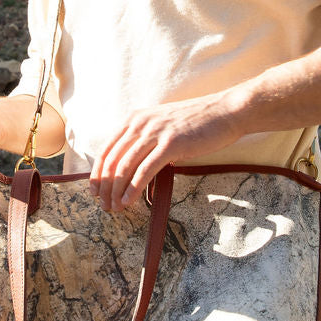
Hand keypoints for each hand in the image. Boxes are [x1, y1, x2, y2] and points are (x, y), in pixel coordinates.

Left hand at [90, 91, 244, 212]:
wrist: (225, 112)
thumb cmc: (197, 122)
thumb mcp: (163, 125)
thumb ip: (146, 140)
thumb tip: (134, 164)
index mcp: (135, 119)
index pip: (107, 149)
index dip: (98, 173)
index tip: (95, 192)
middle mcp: (140, 124)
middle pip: (113, 160)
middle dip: (105, 187)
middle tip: (104, 206)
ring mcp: (155, 133)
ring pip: (125, 166)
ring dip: (117, 191)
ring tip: (115, 208)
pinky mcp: (171, 144)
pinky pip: (145, 170)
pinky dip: (134, 188)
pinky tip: (129, 201)